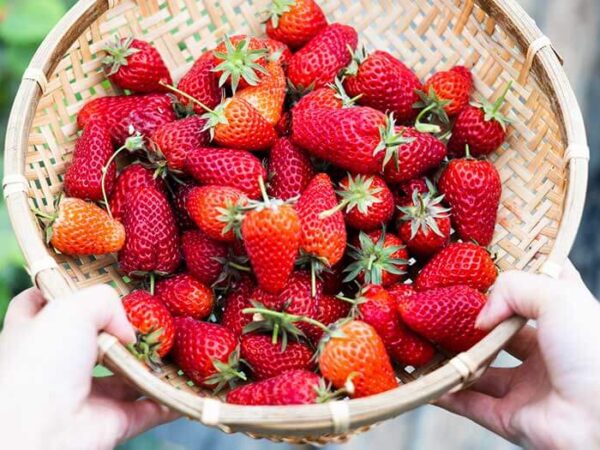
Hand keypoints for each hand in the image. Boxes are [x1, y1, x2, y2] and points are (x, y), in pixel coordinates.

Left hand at [0, 286, 176, 449]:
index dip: (66, 292)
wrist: (38, 431)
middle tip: (154, 315)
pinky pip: (150, 407)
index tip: (92, 282)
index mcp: (35, 333)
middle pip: (96, 340)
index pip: (44, 306)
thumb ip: (105, 302)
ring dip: (154, 364)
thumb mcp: (71, 308)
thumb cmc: (41, 363)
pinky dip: (171, 398)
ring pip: (128, 375)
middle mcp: (59, 364)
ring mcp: (86, 395)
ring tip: (180, 344)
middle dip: (123, 330)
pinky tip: (190, 383)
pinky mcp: (112, 421)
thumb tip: (129, 332)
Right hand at [438, 261, 599, 448]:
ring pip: (480, 369)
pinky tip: (424, 378)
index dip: (511, 279)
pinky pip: (470, 404)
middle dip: (471, 322)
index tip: (479, 266)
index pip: (536, 292)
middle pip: (499, 332)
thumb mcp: (558, 296)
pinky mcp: (512, 418)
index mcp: (564, 320)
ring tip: (424, 339)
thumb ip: (513, 288)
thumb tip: (480, 315)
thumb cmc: (594, 351)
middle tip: (441, 305)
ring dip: (453, 357)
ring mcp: (528, 387)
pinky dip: (445, 393)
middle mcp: (546, 353)